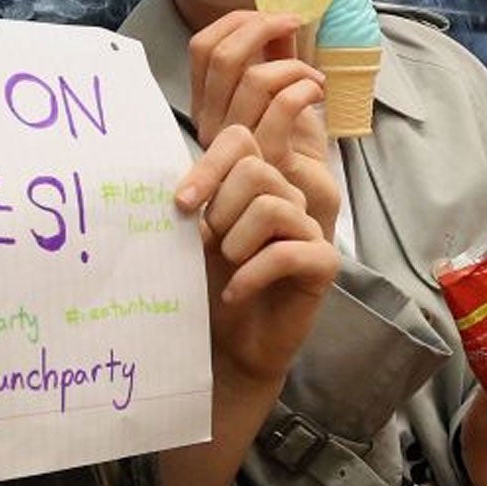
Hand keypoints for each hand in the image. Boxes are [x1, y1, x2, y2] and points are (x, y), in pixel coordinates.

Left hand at [176, 126, 337, 389]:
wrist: (231, 345)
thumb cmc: (212, 288)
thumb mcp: (194, 238)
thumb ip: (192, 202)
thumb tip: (163, 176)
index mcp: (254, 183)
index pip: (239, 140)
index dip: (208, 167)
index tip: (181, 205)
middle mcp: (287, 197)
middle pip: (255, 171)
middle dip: (223, 211)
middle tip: (216, 247)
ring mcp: (309, 229)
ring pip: (271, 208)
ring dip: (237, 244)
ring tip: (229, 268)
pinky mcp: (323, 263)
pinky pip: (287, 252)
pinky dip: (251, 274)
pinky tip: (235, 293)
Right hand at [187, 10, 336, 236]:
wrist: (298, 231)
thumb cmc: (295, 171)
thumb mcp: (285, 109)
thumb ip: (276, 67)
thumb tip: (282, 22)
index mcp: (211, 111)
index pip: (203, 48)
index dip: (237, 22)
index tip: (275, 19)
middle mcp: (213, 128)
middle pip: (222, 55)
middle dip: (263, 27)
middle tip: (296, 29)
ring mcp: (236, 148)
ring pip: (254, 79)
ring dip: (294, 65)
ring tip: (314, 80)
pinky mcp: (265, 163)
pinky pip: (282, 108)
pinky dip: (305, 89)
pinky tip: (318, 95)